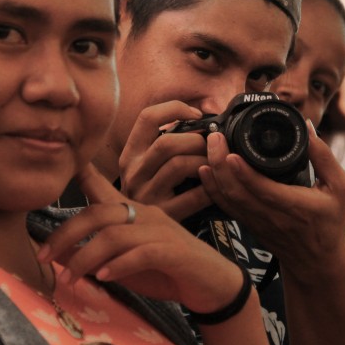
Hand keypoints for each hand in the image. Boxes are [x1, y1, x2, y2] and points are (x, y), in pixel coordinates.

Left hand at [41, 164, 243, 314]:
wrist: (213, 286)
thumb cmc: (166, 272)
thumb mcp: (125, 264)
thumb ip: (97, 256)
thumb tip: (60, 255)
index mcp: (133, 213)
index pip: (103, 188)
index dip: (81, 174)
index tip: (58, 167)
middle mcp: (146, 215)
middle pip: (98, 213)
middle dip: (66, 234)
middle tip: (44, 256)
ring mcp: (162, 231)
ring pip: (115, 235)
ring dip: (86, 257)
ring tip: (69, 278)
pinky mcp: (175, 252)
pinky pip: (142, 253)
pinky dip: (119, 265)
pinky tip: (104, 279)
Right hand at [118, 100, 212, 220]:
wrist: (139, 235)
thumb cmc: (154, 192)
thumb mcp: (147, 166)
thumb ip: (164, 143)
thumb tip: (199, 116)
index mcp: (131, 154)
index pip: (147, 118)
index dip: (174, 108)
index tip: (197, 114)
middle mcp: (133, 172)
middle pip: (167, 142)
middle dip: (196, 140)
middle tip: (210, 147)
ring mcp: (146, 194)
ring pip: (179, 164)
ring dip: (203, 161)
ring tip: (212, 165)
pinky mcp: (162, 215)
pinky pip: (193, 196)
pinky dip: (210, 187)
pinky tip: (214, 187)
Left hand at [197, 121, 344, 283]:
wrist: (317, 262)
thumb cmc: (331, 222)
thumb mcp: (340, 188)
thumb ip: (324, 158)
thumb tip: (308, 129)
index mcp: (297, 207)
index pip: (264, 190)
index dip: (245, 173)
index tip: (231, 153)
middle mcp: (273, 217)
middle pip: (239, 193)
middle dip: (221, 165)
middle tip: (215, 139)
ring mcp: (257, 223)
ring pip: (228, 200)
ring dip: (214, 175)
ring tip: (209, 147)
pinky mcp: (249, 225)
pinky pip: (226, 207)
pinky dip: (212, 189)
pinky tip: (205, 171)